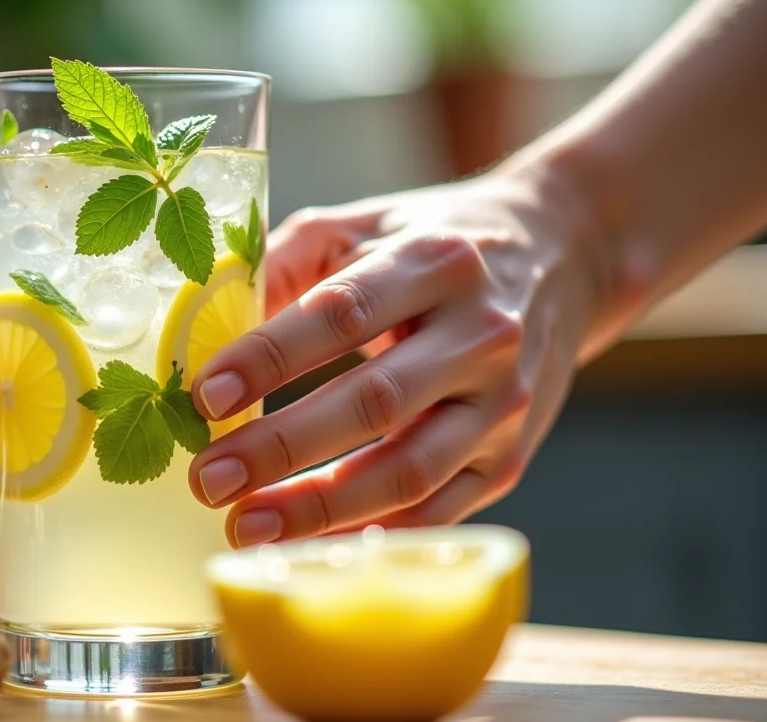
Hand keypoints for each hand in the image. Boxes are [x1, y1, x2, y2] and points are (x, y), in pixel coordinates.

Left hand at [187, 171, 600, 544]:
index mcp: (434, 263)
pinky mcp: (510, 457)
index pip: (341, 314)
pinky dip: (369, 532)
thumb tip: (207, 333)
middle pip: (374, 403)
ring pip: (408, 472)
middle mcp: (481, 334)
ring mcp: (504, 403)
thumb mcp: (360, 225)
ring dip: (319, 509)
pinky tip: (308, 542)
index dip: (269, 358)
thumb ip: (282, 263)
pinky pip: (436, 511)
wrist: (561, 256)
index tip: (205, 396)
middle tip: (209, 479)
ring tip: (245, 526)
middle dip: (281, 449)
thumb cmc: (432, 243)